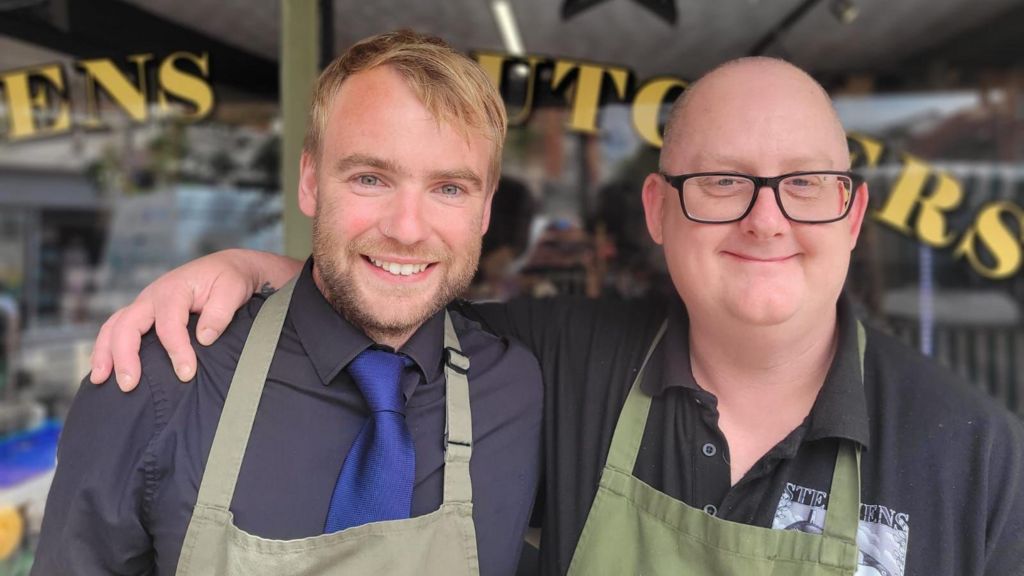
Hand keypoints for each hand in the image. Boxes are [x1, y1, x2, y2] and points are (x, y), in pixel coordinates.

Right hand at [89, 249, 301, 390]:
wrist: (226, 268)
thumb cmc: (229, 279)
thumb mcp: (233, 289)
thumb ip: (220, 312)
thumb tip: (204, 338)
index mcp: (174, 290)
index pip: (168, 324)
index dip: (176, 351)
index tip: (187, 374)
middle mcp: (152, 297)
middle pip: (127, 325)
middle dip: (125, 356)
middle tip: (130, 385)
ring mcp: (144, 305)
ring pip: (114, 327)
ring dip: (105, 353)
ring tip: (101, 380)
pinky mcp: (143, 314)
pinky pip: (117, 330)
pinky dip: (107, 349)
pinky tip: (105, 371)